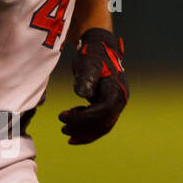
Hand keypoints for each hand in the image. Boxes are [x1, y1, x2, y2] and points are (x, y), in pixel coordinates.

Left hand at [59, 28, 127, 144]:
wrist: (100, 48)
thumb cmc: (93, 54)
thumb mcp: (88, 63)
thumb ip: (86, 78)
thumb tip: (83, 94)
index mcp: (116, 90)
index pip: (102, 112)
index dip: (83, 118)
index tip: (64, 117)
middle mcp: (120, 99)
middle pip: (103, 123)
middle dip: (82, 127)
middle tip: (62, 126)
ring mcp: (116, 104)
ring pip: (102, 127)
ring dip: (83, 132)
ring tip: (64, 130)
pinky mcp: (109, 106)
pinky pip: (100, 124)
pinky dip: (87, 131)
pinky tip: (73, 135)